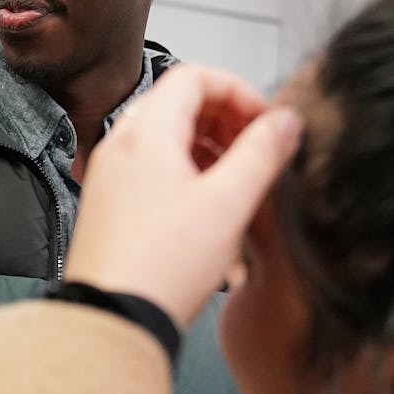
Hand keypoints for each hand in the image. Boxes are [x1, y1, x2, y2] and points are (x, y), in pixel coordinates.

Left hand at [65, 63, 302, 328]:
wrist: (111, 317)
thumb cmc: (160, 267)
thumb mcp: (229, 204)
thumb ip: (262, 153)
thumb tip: (285, 121)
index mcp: (144, 135)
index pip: (193, 77)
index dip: (238, 90)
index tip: (265, 120)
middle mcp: (118, 148)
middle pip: (177, 105)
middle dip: (225, 120)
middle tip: (257, 148)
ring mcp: (109, 177)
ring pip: (165, 139)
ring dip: (207, 148)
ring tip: (239, 179)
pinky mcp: (109, 206)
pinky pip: (150, 170)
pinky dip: (184, 173)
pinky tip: (210, 206)